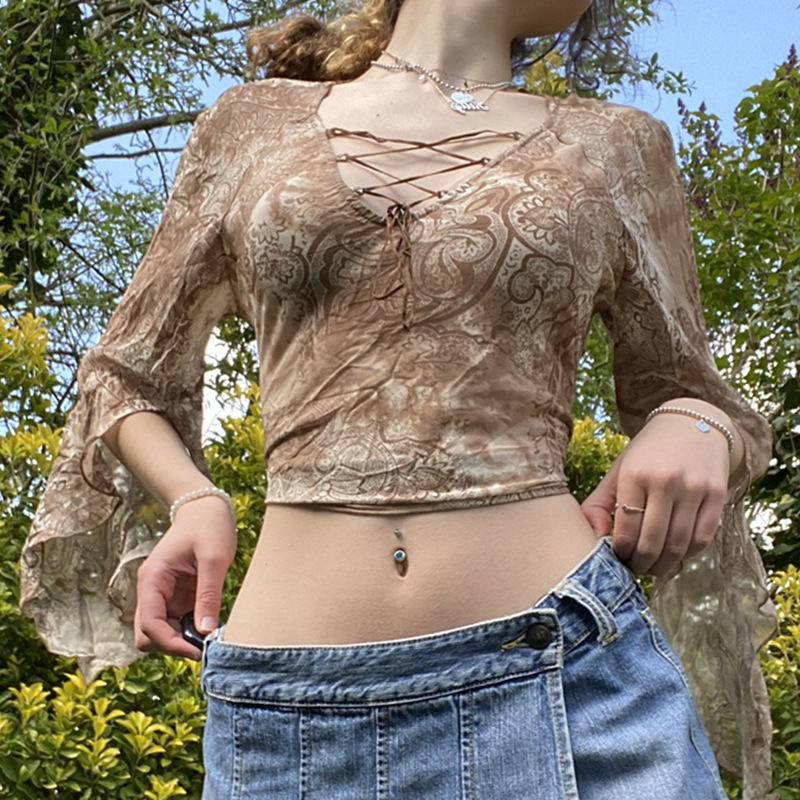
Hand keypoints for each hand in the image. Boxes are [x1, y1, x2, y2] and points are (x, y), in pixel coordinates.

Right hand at [134, 496, 235, 658]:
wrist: (205, 507)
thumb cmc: (208, 526)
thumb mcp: (214, 558)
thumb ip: (208, 595)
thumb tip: (205, 632)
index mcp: (152, 579)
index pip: (149, 625)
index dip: (171, 644)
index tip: (200, 650)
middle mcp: (152, 590)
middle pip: (148, 636)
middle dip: (172, 645)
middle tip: (205, 644)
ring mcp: (163, 595)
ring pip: (160, 634)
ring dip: (181, 640)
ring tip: (210, 635)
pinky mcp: (176, 597)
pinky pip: (176, 624)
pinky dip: (189, 631)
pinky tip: (209, 625)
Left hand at [581, 412, 728, 576]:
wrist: (691, 424)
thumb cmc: (647, 454)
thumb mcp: (618, 471)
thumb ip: (598, 504)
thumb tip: (591, 539)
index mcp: (634, 475)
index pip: (625, 530)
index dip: (621, 554)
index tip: (618, 559)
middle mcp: (665, 481)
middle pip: (651, 543)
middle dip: (641, 565)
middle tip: (635, 569)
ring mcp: (694, 488)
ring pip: (677, 546)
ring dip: (663, 566)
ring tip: (653, 566)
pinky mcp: (717, 494)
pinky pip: (702, 539)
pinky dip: (687, 554)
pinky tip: (676, 554)